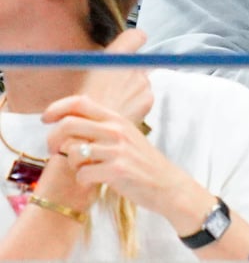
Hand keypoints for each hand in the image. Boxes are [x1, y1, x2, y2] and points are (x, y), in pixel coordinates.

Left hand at [42, 96, 189, 217]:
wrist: (166, 184)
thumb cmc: (140, 162)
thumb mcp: (125, 136)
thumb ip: (101, 127)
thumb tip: (67, 122)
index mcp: (117, 119)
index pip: (80, 102)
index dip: (57, 108)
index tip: (45, 119)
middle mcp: (116, 130)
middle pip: (68, 125)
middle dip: (53, 140)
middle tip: (56, 151)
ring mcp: (117, 150)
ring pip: (73, 151)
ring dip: (71, 163)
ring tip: (82, 168)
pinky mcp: (117, 171)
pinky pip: (82, 173)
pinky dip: (82, 179)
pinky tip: (92, 180)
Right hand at [76, 29, 153, 125]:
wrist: (90, 131)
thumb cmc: (81, 104)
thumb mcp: (85, 74)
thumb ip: (105, 62)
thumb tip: (113, 57)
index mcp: (115, 55)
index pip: (136, 36)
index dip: (134, 40)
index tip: (131, 45)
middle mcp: (132, 65)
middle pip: (137, 63)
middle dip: (128, 72)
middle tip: (111, 88)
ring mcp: (143, 82)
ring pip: (142, 81)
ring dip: (132, 89)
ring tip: (113, 102)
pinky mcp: (148, 98)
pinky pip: (145, 96)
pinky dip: (136, 102)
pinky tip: (121, 110)